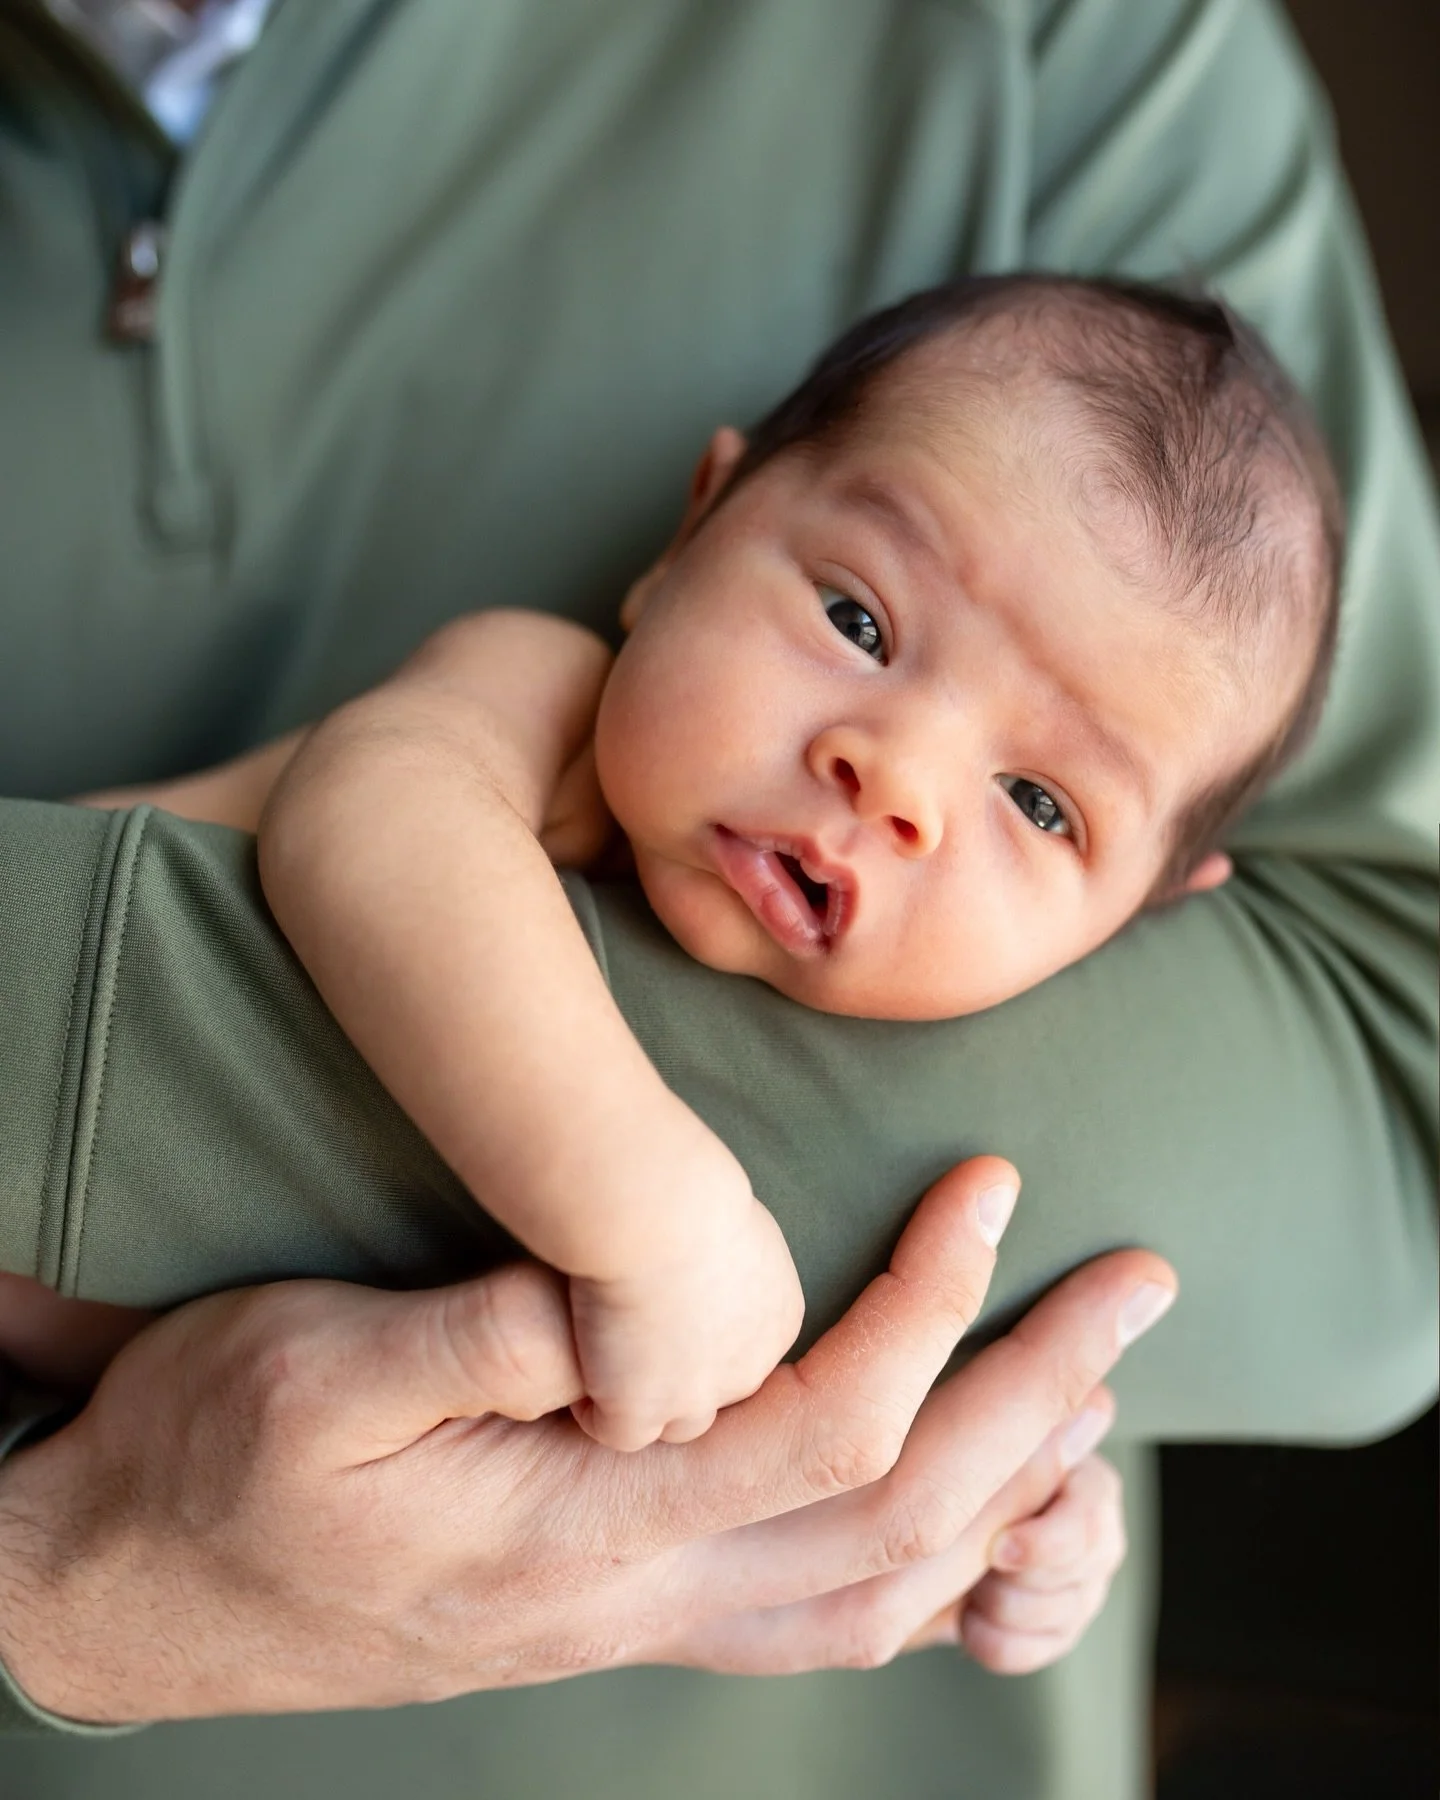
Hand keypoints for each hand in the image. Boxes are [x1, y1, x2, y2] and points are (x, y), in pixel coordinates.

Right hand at [0, 1157, 1173, 1722]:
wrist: (132, 1593)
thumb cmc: (208, 1462)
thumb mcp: (314, 1370)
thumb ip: (488, 1333)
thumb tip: (640, 1280)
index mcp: (578, 1527)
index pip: (821, 1427)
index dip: (928, 1306)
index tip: (991, 1186)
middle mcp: (634, 1597)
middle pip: (903, 1526)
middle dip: (1038, 1401)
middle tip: (1138, 1289)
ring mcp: (634, 1623)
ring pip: (882, 1597)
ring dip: (1008, 1493)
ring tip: (1092, 1393)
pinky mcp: (616, 1614)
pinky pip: (818, 1619)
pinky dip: (928, 1566)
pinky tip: (965, 1509)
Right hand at [569, 1180, 804, 1450]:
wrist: (658, 1211)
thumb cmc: (682, 1189)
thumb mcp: (722, 1214)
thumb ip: (720, 1248)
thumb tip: (697, 1252)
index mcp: (777, 1314)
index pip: (743, 1349)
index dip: (699, 1334)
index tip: (665, 1305)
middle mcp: (749, 1365)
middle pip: (716, 1391)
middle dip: (677, 1370)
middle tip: (632, 1333)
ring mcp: (697, 1397)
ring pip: (674, 1424)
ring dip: (640, 1397)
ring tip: (601, 1360)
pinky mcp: (642, 1411)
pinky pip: (618, 1432)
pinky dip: (595, 1409)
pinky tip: (579, 1371)